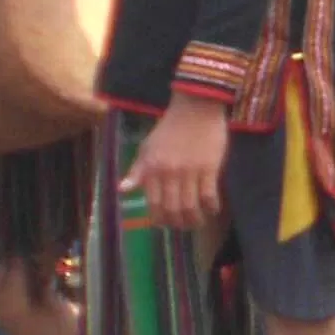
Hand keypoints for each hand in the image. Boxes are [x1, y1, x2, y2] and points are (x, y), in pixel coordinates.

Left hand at [131, 96, 230, 229]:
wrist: (195, 108)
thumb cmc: (170, 128)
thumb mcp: (148, 148)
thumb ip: (137, 171)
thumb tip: (122, 190)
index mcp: (152, 170)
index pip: (154, 205)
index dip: (161, 220)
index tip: (167, 224)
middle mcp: (169, 174)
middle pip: (173, 210)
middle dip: (179, 224)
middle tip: (185, 226)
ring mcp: (190, 172)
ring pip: (191, 206)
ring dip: (195, 219)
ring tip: (199, 222)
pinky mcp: (209, 168)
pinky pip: (209, 195)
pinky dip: (211, 207)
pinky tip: (213, 209)